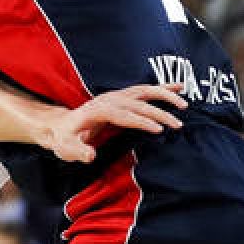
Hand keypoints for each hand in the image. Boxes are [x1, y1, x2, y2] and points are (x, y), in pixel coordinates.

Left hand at [41, 83, 186, 161]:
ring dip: (165, 96)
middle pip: (138, 103)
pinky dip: (162, 88)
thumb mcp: (66, 148)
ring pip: (144, 92)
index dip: (141, 121)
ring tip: (184, 105)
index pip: (123, 115)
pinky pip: (144, 90)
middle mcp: (108, 99)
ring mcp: (116, 96)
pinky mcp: (121, 97)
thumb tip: (90, 155)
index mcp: (97, 110)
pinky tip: (179, 88)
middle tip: (177, 125)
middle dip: (159, 113)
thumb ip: (77, 152)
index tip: (158, 130)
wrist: (59, 126)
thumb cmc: (64, 139)